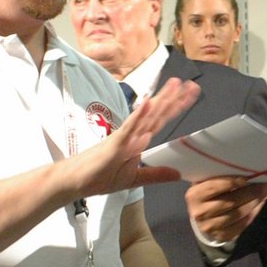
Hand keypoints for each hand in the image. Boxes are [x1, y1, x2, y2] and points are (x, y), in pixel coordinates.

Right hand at [75, 78, 200, 196]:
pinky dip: (139, 116)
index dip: (176, 107)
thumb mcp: (134, 179)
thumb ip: (155, 174)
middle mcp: (133, 135)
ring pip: (146, 116)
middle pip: (157, 113)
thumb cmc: (99, 177)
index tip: (191, 94)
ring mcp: (124, 137)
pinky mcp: (114, 144)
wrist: (74, 182)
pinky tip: (148, 104)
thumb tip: (177, 174)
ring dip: (160, 100)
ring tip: (174, 85)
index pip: (161, 121)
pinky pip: (129, 128)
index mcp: (138, 141)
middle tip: (191, 84)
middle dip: (174, 99)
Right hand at [186, 176, 266, 242]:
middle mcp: (199, 212)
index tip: (248, 177)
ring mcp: (209, 227)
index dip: (233, 181)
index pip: (214, 187)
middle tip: (266, 185)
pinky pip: (241, 225)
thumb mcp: (209, 181)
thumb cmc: (209, 193)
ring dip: (255, 203)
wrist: (202, 215)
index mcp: (194, 195)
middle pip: (230, 202)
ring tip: (266, 193)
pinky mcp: (220, 236)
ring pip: (238, 214)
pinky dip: (252, 215)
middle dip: (251, 192)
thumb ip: (223, 177)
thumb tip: (250, 172)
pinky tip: (258, 206)